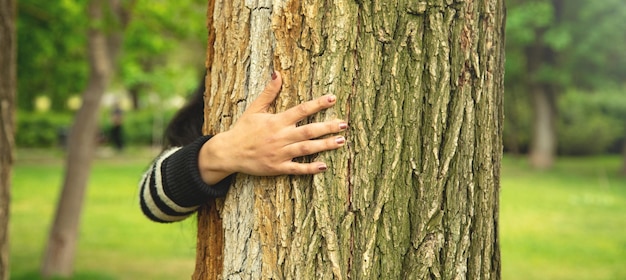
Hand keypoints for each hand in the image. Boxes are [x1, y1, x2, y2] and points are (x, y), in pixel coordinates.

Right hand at [198, 71, 347, 184]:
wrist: (229, 152)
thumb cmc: (243, 129)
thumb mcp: (254, 109)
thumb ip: (269, 93)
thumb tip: (277, 73)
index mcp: (276, 121)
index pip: (301, 110)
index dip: (318, 104)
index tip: (333, 98)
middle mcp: (280, 137)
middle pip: (309, 131)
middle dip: (328, 127)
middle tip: (344, 124)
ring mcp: (280, 153)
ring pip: (306, 149)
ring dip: (324, 145)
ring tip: (341, 141)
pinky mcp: (277, 167)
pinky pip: (296, 169)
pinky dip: (310, 168)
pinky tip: (323, 166)